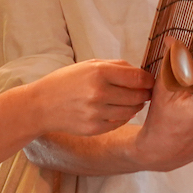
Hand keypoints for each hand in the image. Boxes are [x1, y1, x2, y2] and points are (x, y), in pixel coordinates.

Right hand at [23, 59, 153, 136]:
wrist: (41, 105)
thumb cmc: (66, 81)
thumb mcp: (89, 65)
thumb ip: (116, 66)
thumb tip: (141, 73)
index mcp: (99, 72)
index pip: (138, 78)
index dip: (149, 80)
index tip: (150, 81)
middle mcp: (99, 93)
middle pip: (138, 96)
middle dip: (145, 93)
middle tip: (146, 91)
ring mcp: (97, 113)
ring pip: (131, 111)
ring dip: (136, 105)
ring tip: (134, 100)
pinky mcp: (94, 128)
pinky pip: (120, 122)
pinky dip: (124, 116)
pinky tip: (119, 109)